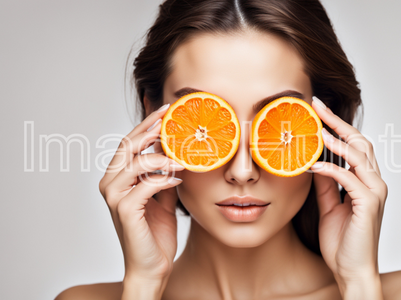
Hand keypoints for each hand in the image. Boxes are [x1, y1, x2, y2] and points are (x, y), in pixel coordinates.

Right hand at [98, 104, 183, 287]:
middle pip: (128, 146)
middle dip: (151, 128)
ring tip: (183, 156)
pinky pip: (146, 185)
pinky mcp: (124, 210)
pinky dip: (164, 178)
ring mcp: (114, 197)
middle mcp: (110, 184)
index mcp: (117, 178)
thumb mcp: (163, 195)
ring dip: (162, 156)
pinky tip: (179, 177)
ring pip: (135, 163)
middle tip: (172, 117)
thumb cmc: (155, 231)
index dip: (147, 124)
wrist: (153, 265)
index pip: (130, 143)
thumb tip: (175, 148)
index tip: (166, 110)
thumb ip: (163, 172)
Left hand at [310, 97, 386, 297]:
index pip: (354, 146)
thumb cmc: (342, 242)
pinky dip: (331, 169)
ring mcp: (375, 192)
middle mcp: (375, 183)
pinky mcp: (369, 204)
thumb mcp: (328, 206)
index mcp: (367, 182)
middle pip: (360, 143)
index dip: (338, 127)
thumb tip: (316, 161)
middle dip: (338, 122)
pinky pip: (349, 179)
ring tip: (315, 128)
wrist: (351, 271)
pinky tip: (314, 164)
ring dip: (336, 140)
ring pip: (358, 156)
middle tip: (317, 106)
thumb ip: (326, 184)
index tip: (319, 112)